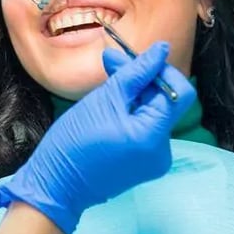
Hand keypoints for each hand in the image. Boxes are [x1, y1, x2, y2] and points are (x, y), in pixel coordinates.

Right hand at [0, 42, 195, 233]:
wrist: (57, 184)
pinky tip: (108, 108)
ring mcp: (154, 159)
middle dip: (141, 80)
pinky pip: (144, 129)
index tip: (134, 57)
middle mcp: (162, 150)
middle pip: (164, 102)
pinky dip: (130, 114)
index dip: (159, 70)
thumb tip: (162, 49)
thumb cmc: (75, 141)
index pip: (176, 92)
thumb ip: (136, 73)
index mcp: (154, 135)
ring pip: (153, 114)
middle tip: (110, 62)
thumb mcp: (104, 100)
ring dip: (133, 95)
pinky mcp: (143, 163)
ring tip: (105, 86)